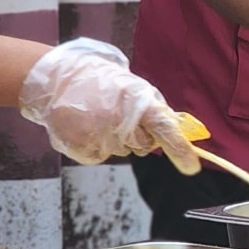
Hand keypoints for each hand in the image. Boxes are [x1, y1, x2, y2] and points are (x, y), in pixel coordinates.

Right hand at [19, 39, 199, 170]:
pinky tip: (86, 126)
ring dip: (115, 138)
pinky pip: (101, 156)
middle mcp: (119, 122)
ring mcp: (99, 138)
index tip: (192, 167)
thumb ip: (153, 109)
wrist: (55, 81)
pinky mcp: (82, 150)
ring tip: (97, 115)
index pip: (164, 128)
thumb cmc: (99, 81)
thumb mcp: (131, 86)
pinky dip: (96, 145)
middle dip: (138, 136)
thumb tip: (174, 128)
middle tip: (120, 116)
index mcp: (136, 101)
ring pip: (121, 151)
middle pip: (144, 146)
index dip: (180, 149)